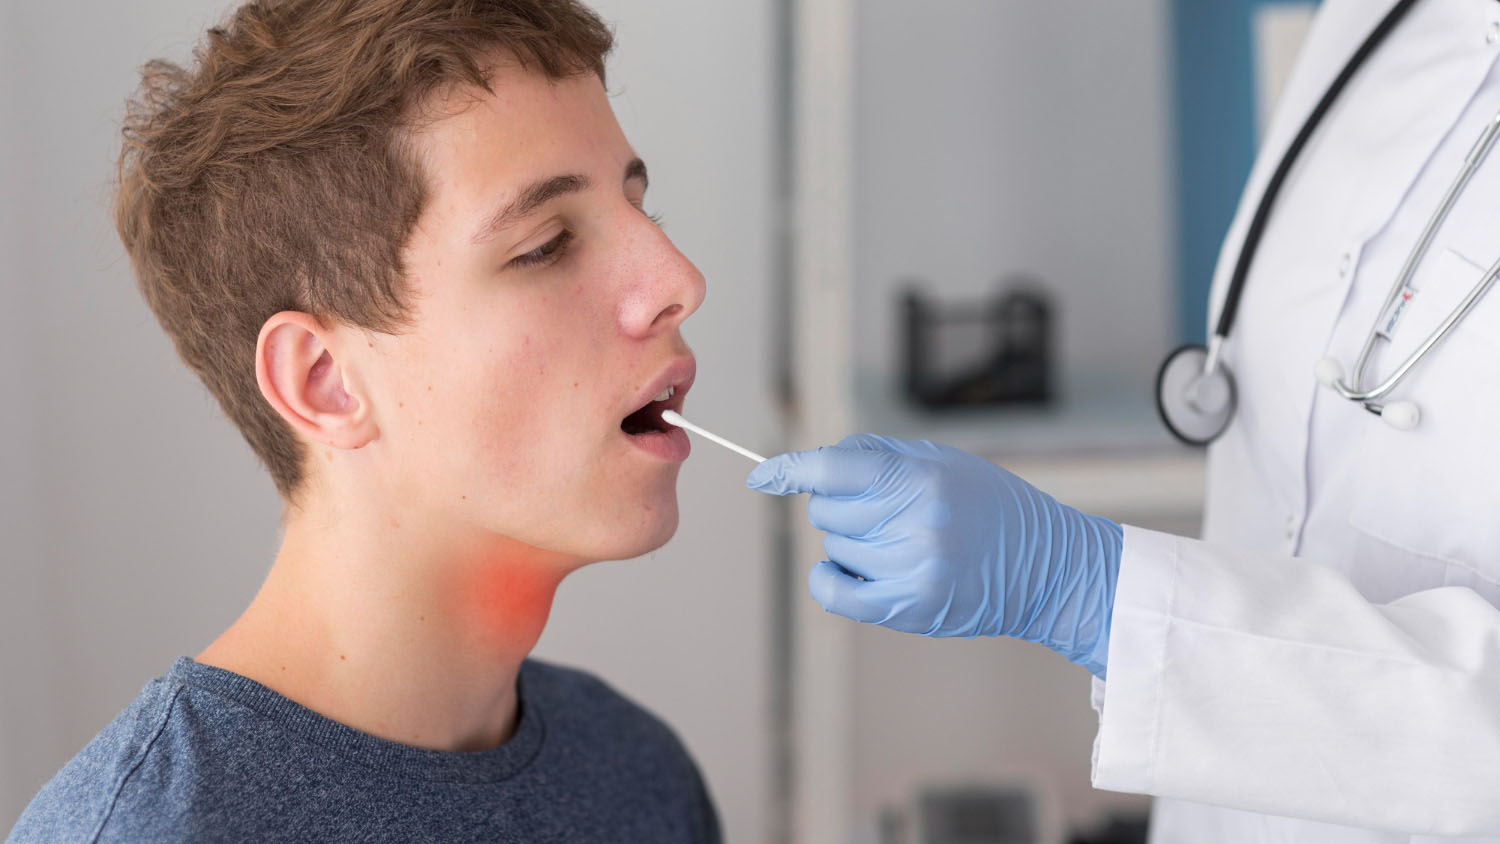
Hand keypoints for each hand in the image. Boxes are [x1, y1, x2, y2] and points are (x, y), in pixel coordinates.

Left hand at [747, 434, 1122, 677]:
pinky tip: (853, 570)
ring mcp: (909, 570)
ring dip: (851, 542)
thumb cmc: (990, 506)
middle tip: (883, 510)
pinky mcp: (907, 608)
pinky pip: (834, 591)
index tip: (764, 476)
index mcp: (922, 480)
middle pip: (826, 510)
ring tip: (898, 541)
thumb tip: (814, 463)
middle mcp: (913, 525)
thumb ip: (876, 456)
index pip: (834, 469)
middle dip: (841, 506)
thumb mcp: (942, 461)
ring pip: (832, 548)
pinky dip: (831, 578)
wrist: (1045, 567)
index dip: (791, 470)